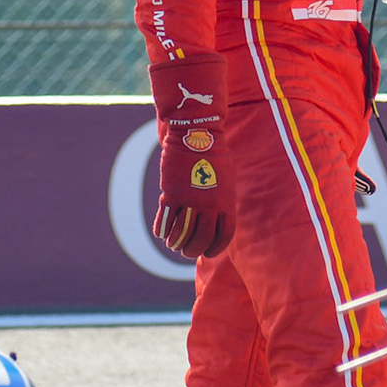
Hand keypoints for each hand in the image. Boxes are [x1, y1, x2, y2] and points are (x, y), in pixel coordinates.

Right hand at [148, 54, 232, 259]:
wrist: (195, 133)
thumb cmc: (213, 153)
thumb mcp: (225, 179)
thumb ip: (221, 201)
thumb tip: (215, 220)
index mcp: (226, 202)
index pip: (223, 236)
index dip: (214, 248)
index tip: (207, 253)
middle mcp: (209, 205)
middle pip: (200, 239)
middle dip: (192, 250)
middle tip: (185, 252)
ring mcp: (190, 200)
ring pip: (181, 234)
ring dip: (176, 243)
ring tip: (172, 244)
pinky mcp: (171, 194)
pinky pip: (165, 220)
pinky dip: (162, 230)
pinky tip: (161, 233)